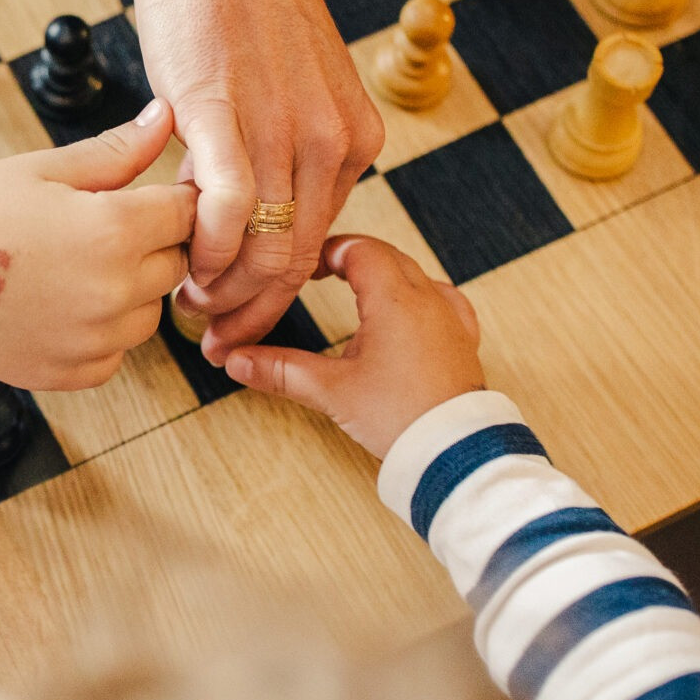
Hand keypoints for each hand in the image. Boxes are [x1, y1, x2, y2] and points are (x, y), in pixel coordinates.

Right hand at [0, 98, 195, 389]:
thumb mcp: (46, 168)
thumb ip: (117, 151)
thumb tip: (165, 115)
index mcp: (114, 229)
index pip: (187, 214)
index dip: (171, 200)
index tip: (143, 197)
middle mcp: (114, 291)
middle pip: (175, 265)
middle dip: (151, 244)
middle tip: (96, 228)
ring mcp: (94, 339)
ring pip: (149, 313)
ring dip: (129, 291)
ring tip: (73, 266)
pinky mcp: (73, 373)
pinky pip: (116, 352)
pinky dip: (100, 332)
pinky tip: (58, 303)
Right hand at [133, 0, 382, 361]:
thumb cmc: (239, 0)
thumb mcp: (287, 85)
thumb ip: (281, 144)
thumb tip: (247, 205)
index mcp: (352, 137)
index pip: (321, 245)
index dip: (277, 295)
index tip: (239, 317)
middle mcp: (331, 140)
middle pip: (296, 262)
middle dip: (251, 312)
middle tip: (208, 333)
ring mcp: (283, 128)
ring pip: (264, 248)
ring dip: (220, 290)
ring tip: (185, 303)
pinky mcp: (225, 114)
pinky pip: (226, 210)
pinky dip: (202, 250)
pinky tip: (180, 260)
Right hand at [222, 235, 484, 455]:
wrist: (453, 450)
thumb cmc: (399, 417)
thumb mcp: (331, 390)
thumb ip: (281, 370)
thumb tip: (235, 361)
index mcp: (393, 299)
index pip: (358, 249)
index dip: (327, 251)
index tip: (305, 266)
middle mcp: (427, 298)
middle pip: (386, 255)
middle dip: (352, 257)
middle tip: (322, 271)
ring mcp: (450, 318)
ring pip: (415, 274)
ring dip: (386, 272)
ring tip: (360, 286)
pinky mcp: (464, 340)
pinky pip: (443, 299)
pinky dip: (420, 294)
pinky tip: (413, 308)